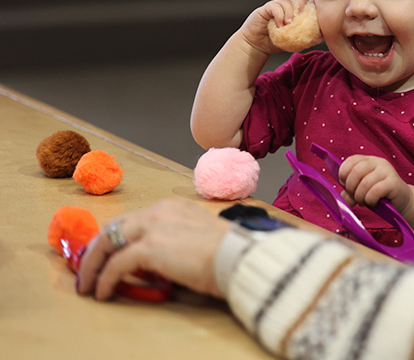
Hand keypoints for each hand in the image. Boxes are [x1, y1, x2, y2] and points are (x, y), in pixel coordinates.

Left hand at [76, 199, 229, 300]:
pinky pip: (116, 265)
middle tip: (88, 270)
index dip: (114, 238)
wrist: (238, 256)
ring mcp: (152, 227)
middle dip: (96, 251)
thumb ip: (172, 242)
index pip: (132, 220)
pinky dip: (105, 280)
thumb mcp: (197, 237)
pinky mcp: (149, 248)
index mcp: (173, 207)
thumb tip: (153, 264)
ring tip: (89, 284)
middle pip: (113, 227)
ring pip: (107, 242)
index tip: (105, 255)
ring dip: (93, 265)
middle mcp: (159, 211)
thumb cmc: (228, 252)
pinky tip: (104, 293)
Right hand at [242, 0, 311, 54]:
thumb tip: (320, 37)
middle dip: (302, 8)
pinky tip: (279, 25)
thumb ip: (304, 36)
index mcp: (295, 14)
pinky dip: (279, 15)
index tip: (315, 16)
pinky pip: (275, 6)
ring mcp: (276, 7)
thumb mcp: (293, 41)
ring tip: (288, 25)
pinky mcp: (266, 8)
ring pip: (286, 1)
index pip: (306, 5)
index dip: (312, 8)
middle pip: (298, 0)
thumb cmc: (275, 42)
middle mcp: (286, 8)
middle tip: (302, 20)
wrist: (257, 46)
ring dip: (289, 12)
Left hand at [339, 155, 412, 213]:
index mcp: (369, 160)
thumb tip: (342, 199)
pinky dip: (370, 200)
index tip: (345, 186)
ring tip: (364, 202)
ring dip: (360, 197)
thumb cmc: (380, 194)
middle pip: (356, 172)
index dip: (344, 174)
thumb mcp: (362, 190)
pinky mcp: (393, 182)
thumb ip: (350, 192)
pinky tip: (374, 202)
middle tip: (355, 198)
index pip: (351, 160)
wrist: (402, 200)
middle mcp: (378, 162)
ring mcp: (387, 171)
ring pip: (364, 183)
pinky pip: (374, 192)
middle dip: (351, 188)